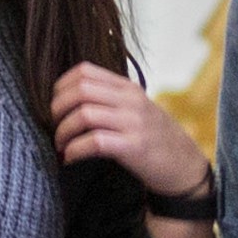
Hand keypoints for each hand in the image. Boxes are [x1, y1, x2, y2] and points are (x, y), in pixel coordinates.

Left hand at [48, 64, 212, 201]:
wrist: (184, 166)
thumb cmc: (153, 138)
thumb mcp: (135, 109)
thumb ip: (109, 99)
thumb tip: (68, 100)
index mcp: (127, 88)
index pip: (84, 71)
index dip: (61, 87)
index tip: (55, 106)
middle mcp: (131, 100)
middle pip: (80, 90)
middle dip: (57, 109)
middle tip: (53, 127)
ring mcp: (134, 123)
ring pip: (84, 114)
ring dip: (63, 132)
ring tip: (60, 146)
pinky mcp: (135, 147)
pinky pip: (95, 142)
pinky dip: (75, 150)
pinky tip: (70, 158)